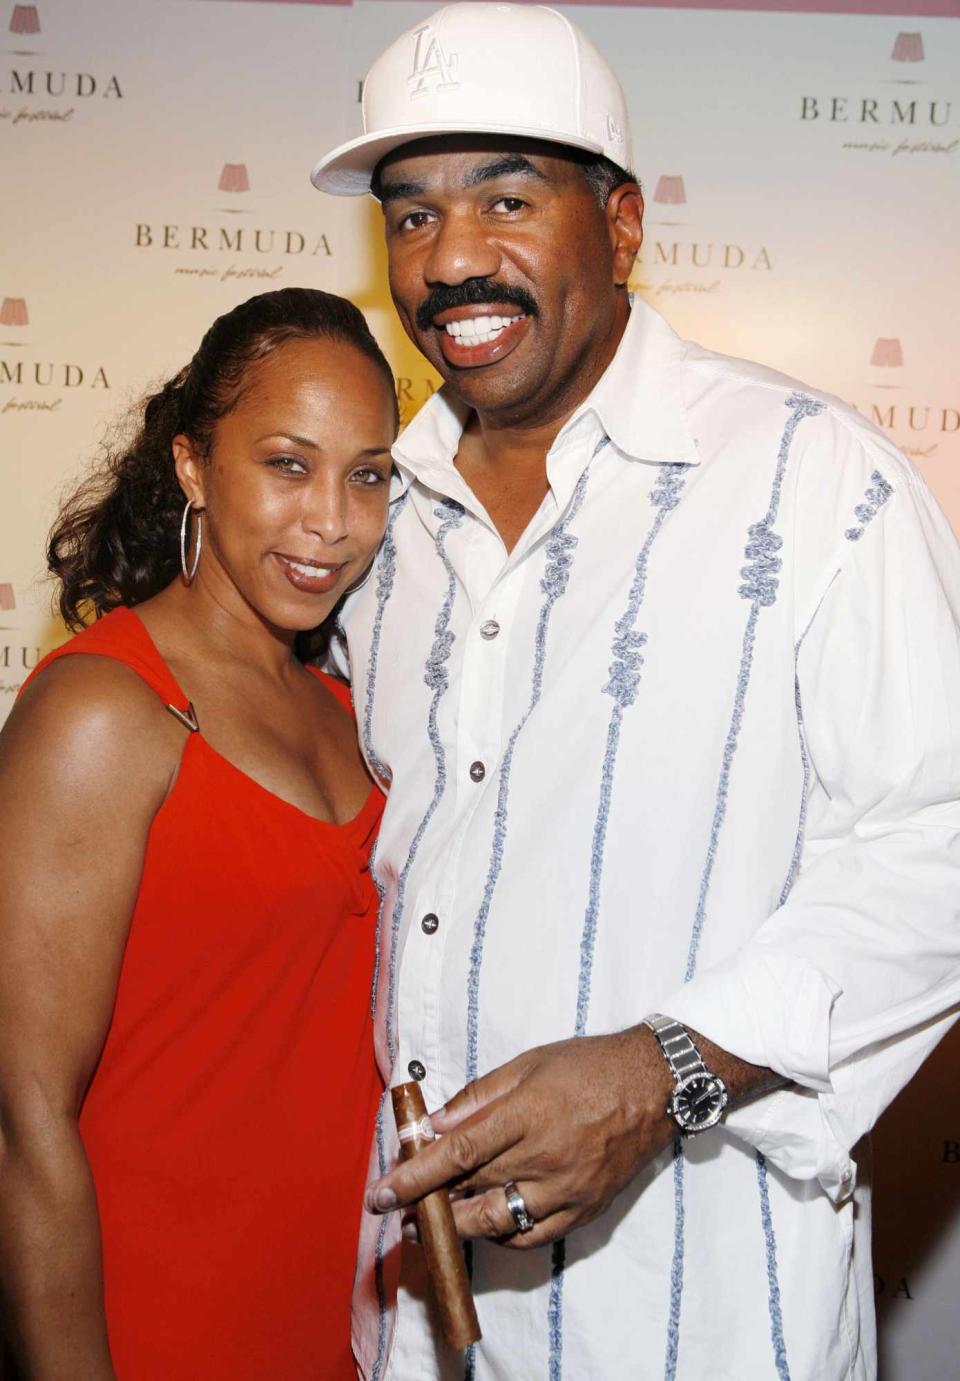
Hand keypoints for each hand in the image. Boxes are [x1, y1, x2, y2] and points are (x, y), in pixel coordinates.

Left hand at [367, 1027, 675, 1249]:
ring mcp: (567, 1189)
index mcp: (526, 1114)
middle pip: (471, 1194)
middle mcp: (544, 1157)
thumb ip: (479, 1096)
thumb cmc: (588, 1066)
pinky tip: (485, 1226)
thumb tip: (436, 1123)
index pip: (456, 1154)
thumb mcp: (528, 1064)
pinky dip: (502, 1236)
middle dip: (428, 1207)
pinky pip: (533, 1237)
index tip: (380, 1196)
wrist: (654, 1086)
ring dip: (458, 1227)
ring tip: (433, 1223)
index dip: (413, 1178)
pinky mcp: (585, 1209)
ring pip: (497, 1223)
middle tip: (400, 1211)